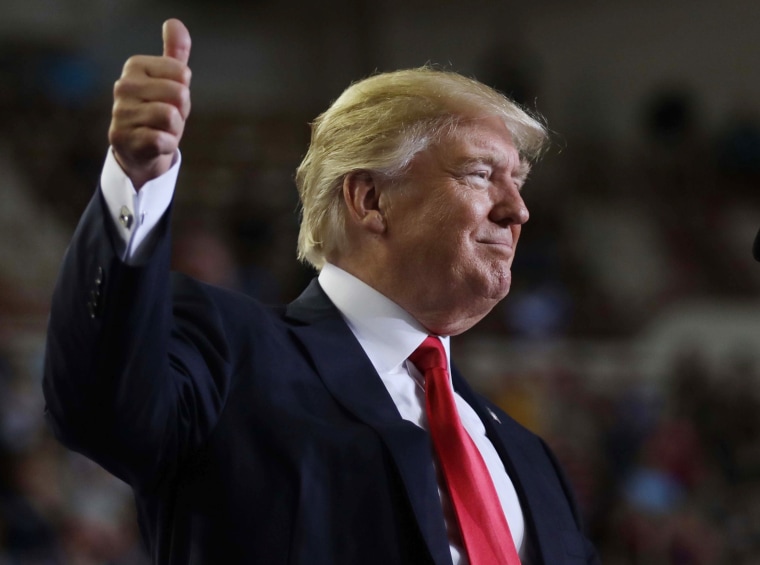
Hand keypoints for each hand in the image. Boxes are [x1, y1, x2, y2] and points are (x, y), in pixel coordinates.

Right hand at [108, 19, 191, 189]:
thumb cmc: (156, 111)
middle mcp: (123, 86)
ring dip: (174, 130)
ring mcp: (121, 113)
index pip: (182, 73)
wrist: (139, 150)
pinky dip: (167, 146)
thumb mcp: (169, 81)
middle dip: (181, 112)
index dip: (184, 91)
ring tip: (160, 130)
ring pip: (171, 117)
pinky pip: (163, 140)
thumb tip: (174, 23)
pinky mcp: (124, 139)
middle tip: (167, 118)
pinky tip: (156, 145)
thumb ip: (175, 53)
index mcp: (135, 66)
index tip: (170, 99)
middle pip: (179, 94)